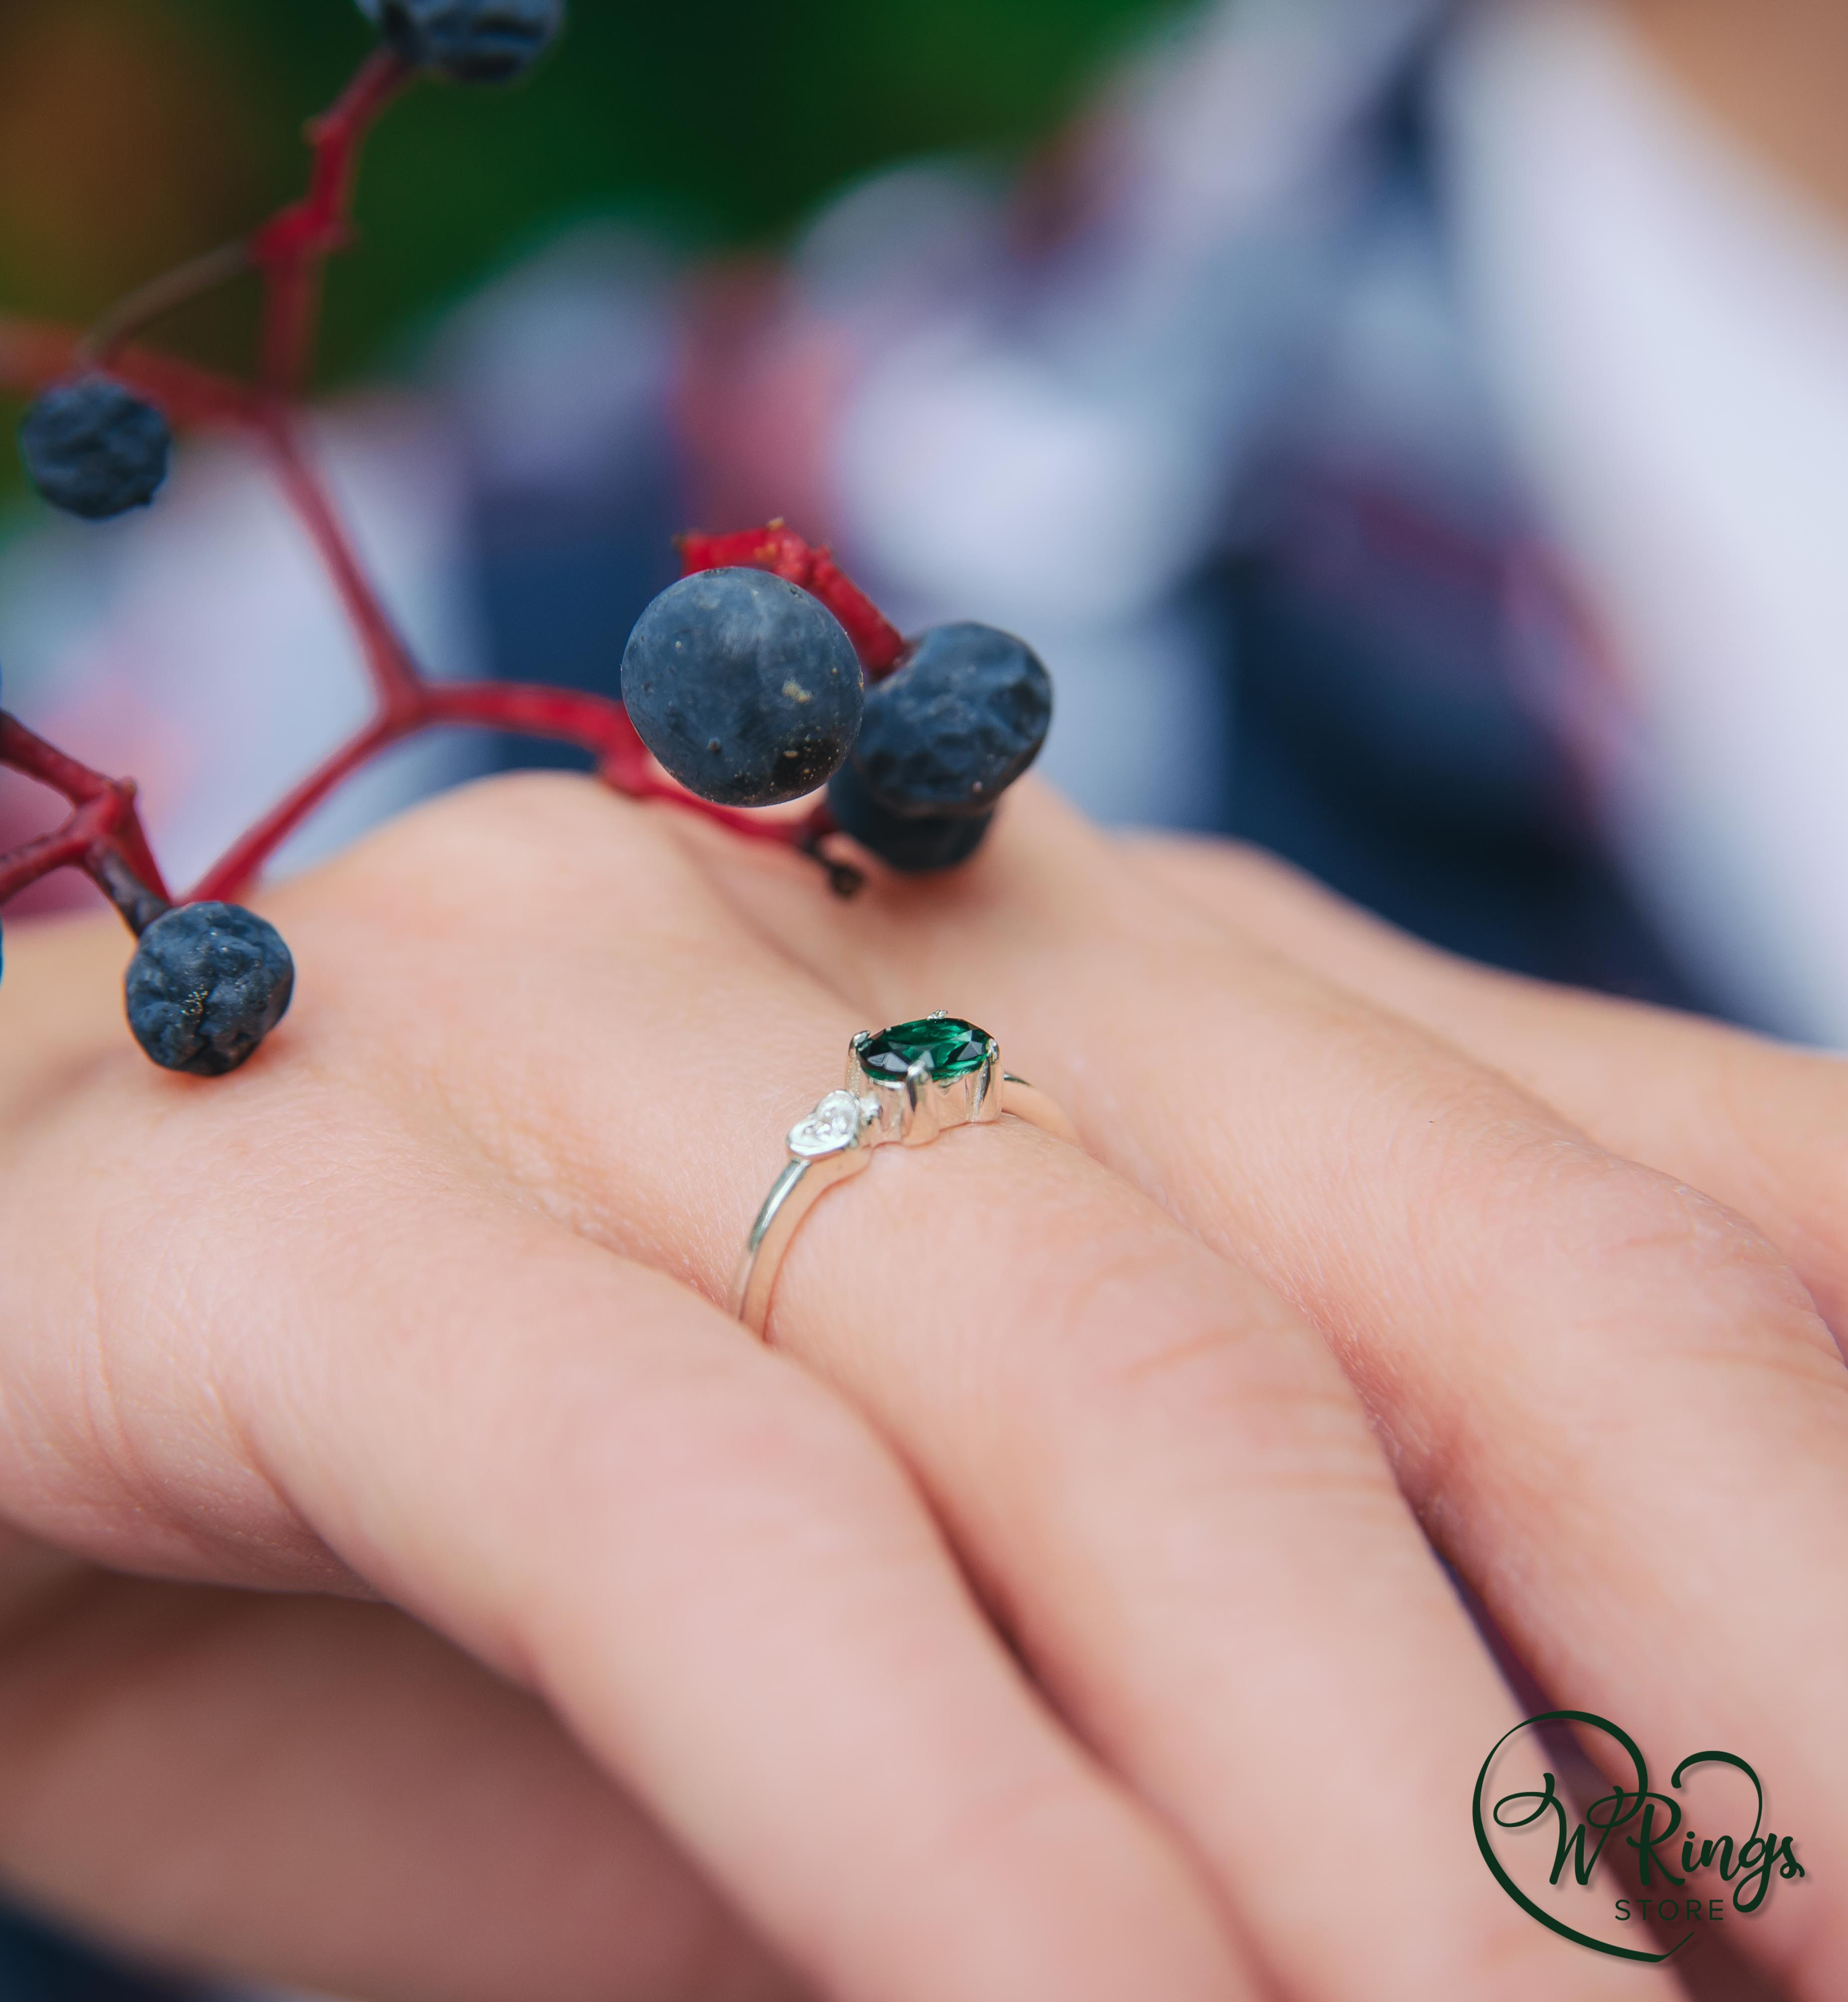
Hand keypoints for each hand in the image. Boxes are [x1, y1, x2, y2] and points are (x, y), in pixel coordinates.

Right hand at [0, 773, 1635, 2001]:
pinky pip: (691, 1505)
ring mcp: (589, 1016)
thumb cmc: (477, 1545)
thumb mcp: (963, 1642)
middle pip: (1481, 1264)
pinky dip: (954, 1831)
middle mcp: (910, 938)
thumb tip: (1599, 1918)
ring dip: (1398, 1829)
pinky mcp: (295, 1188)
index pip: (1664, 1186)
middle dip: (1787, 1657)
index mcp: (1140, 998)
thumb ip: (1242, 1729)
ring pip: (1110, 1371)